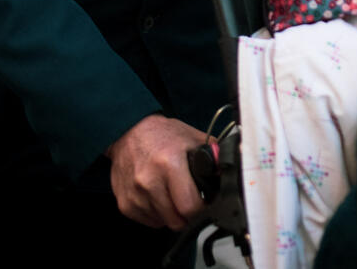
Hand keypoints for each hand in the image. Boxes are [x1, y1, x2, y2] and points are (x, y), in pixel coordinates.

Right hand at [105, 114, 208, 229]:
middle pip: (177, 221)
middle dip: (188, 214)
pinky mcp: (124, 204)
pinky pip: (149, 221)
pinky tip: (159, 196)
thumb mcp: (193, 138)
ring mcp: (134, 195)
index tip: (205, 202)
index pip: (190, 207)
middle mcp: (149, 181)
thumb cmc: (163, 135)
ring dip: (172, 214)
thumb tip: (232, 169)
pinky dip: (157, 214)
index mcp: (169, 164)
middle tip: (190, 200)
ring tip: (172, 193)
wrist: (128, 132)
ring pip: (163, 223)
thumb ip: (215, 155)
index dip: (202, 208)